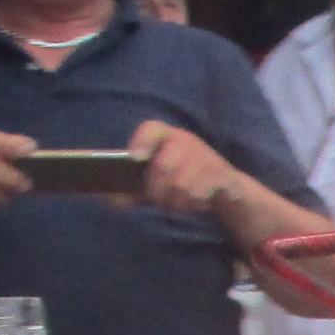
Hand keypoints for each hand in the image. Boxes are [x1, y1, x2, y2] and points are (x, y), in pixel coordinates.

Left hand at [129, 120, 246, 222]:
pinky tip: (194, 204)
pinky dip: (192, 205)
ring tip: (175, 204)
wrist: (224, 185)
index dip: (141, 142)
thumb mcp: (154, 182)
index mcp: (164, 136)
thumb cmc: (180, 179)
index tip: (134, 158)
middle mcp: (185, 141)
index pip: (151, 130)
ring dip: (174, 201)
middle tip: (157, 200)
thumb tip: (110, 200)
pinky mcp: (220, 173)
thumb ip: (131, 190)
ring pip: (180, 185)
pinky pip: (198, 194)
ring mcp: (204, 156)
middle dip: (156, 190)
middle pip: (163, 166)